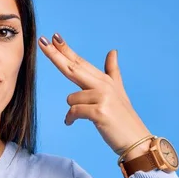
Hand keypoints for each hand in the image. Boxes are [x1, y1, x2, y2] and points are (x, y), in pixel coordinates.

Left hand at [38, 33, 151, 156]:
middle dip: (56, 54)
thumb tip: (112, 51)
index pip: (80, 62)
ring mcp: (102, 97)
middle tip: (41, 41)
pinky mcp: (100, 111)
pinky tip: (72, 123)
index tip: (53, 37)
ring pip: (71, 98)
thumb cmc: (123, 119)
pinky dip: (70, 119)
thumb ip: (112, 72)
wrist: (137, 140)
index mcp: (104, 80)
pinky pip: (74, 112)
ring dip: (72, 110)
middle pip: (73, 68)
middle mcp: (104, 85)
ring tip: (85, 117)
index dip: (66, 49)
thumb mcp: (118, 92)